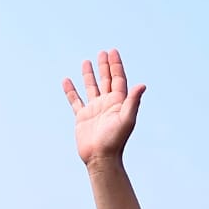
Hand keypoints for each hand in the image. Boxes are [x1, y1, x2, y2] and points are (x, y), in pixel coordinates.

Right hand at [63, 50, 145, 166]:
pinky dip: (70, 91)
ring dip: (89, 75)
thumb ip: (133, 101)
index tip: (113, 51)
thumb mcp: (127, 119)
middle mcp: (107, 104)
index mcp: (118, 103)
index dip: (116, 65)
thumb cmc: (115, 140)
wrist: (101, 158)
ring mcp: (94, 110)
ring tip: (86, 62)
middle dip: (105, 67)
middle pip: (106, 80)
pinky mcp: (82, 117)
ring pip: (91, 88)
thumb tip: (142, 85)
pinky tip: (66, 80)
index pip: (118, 79)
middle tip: (103, 52)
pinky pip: (75, 100)